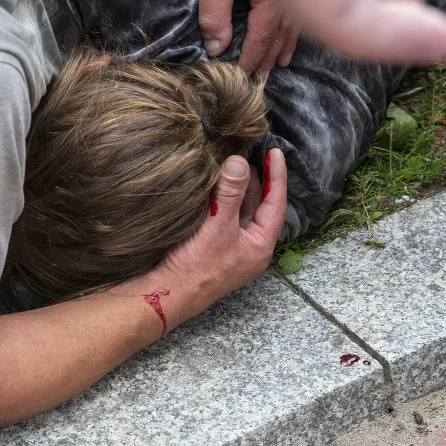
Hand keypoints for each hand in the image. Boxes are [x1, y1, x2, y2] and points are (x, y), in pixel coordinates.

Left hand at [155, 0, 299, 74]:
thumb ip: (215, 18)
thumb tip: (218, 49)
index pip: (264, 38)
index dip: (252, 59)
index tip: (243, 78)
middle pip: (282, 33)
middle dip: (270, 57)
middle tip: (260, 78)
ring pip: (292, 21)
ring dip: (284, 44)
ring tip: (278, 62)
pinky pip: (293, 4)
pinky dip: (290, 23)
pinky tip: (289, 31)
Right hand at [157, 149, 287, 323]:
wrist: (169, 293)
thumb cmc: (197, 266)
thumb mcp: (217, 226)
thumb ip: (230, 192)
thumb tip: (239, 162)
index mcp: (260, 245)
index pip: (275, 203)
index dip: (276, 176)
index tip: (275, 152)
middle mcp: (250, 246)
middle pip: (259, 206)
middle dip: (257, 179)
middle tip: (253, 152)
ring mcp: (232, 247)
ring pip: (241, 210)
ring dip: (239, 187)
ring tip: (235, 162)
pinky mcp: (214, 246)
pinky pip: (225, 215)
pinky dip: (224, 198)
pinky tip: (216, 184)